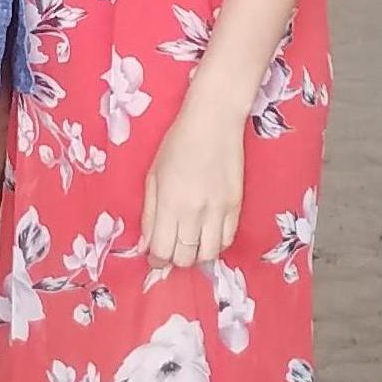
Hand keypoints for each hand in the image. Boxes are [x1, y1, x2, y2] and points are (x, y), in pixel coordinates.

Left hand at [141, 101, 244, 269]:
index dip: (156, 259)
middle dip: (174, 258)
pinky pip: (227, 240)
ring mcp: (218, 210)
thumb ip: (149, 215)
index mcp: (170, 203)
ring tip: (190, 242)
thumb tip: (145, 246)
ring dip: (196, 255)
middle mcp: (195, 212)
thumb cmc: (177, 144)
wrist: (214, 121)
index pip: (162, 251)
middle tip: (171, 247)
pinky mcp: (236, 206)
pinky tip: (207, 235)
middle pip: (185, 258)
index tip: (155, 254)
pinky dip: (215, 244)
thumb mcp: (153, 176)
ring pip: (208, 255)